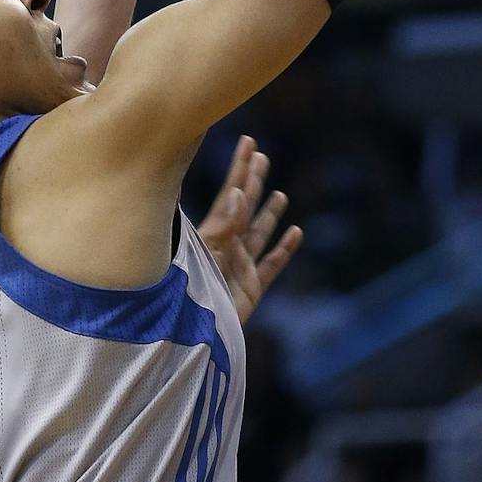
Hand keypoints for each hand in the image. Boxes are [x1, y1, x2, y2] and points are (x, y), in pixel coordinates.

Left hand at [197, 135, 302, 324]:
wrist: (189, 338)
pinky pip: (270, 267)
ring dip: (269, 214)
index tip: (248, 143)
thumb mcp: (203, 255)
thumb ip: (222, 225)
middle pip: (244, 208)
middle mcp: (226, 247)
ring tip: (280, 194)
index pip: (230, 194)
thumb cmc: (186, 295)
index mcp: (211, 234)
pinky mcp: (250, 290)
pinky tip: (295, 233)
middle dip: (253, 183)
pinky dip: (284, 250)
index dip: (240, 169)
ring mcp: (239, 268)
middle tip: (262, 157)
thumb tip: (236, 192)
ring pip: (259, 235)